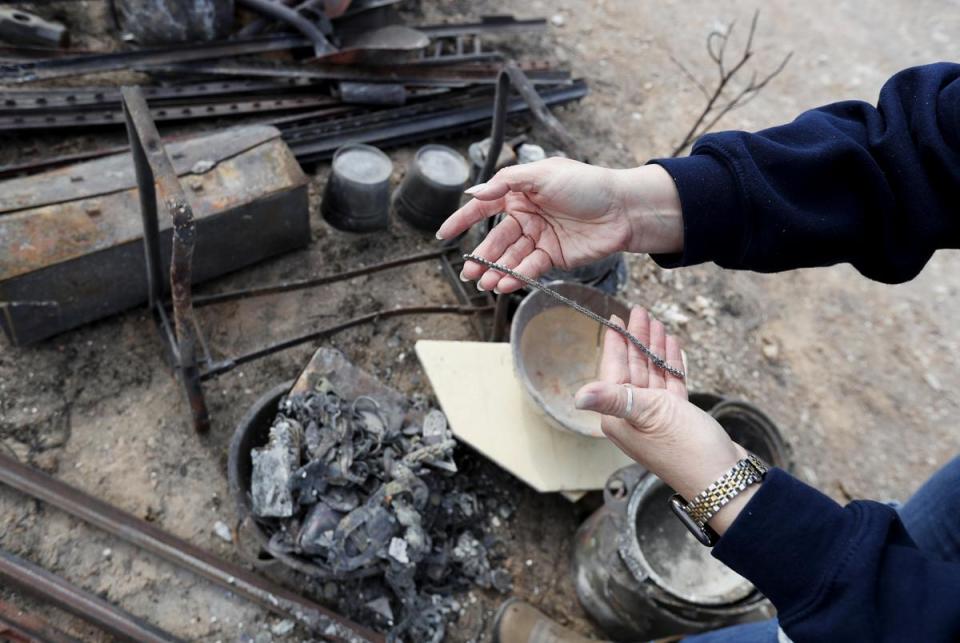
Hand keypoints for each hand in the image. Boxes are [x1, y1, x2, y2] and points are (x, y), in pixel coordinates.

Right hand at [436, 158, 683, 292]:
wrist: (624, 210)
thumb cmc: (588, 184)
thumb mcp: (543, 174)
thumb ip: (507, 182)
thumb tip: (474, 192)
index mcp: (521, 193)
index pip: (484, 207)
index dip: (463, 220)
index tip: (444, 235)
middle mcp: (527, 216)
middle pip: (496, 240)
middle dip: (480, 257)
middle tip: (467, 273)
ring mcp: (540, 238)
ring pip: (510, 258)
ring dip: (495, 271)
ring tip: (483, 283)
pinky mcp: (554, 257)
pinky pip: (529, 268)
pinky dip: (516, 277)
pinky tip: (504, 284)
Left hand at [574, 307, 753, 534]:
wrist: (723, 479)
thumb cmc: (686, 450)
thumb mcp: (649, 416)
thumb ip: (614, 399)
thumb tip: (578, 396)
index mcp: (619, 416)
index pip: (613, 370)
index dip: (616, 342)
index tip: (616, 318)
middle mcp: (633, 416)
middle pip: (632, 368)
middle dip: (637, 338)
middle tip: (641, 311)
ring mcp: (655, 417)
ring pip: (652, 373)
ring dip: (655, 348)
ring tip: (657, 322)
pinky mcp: (677, 418)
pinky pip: (670, 384)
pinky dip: (671, 365)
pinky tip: (673, 347)